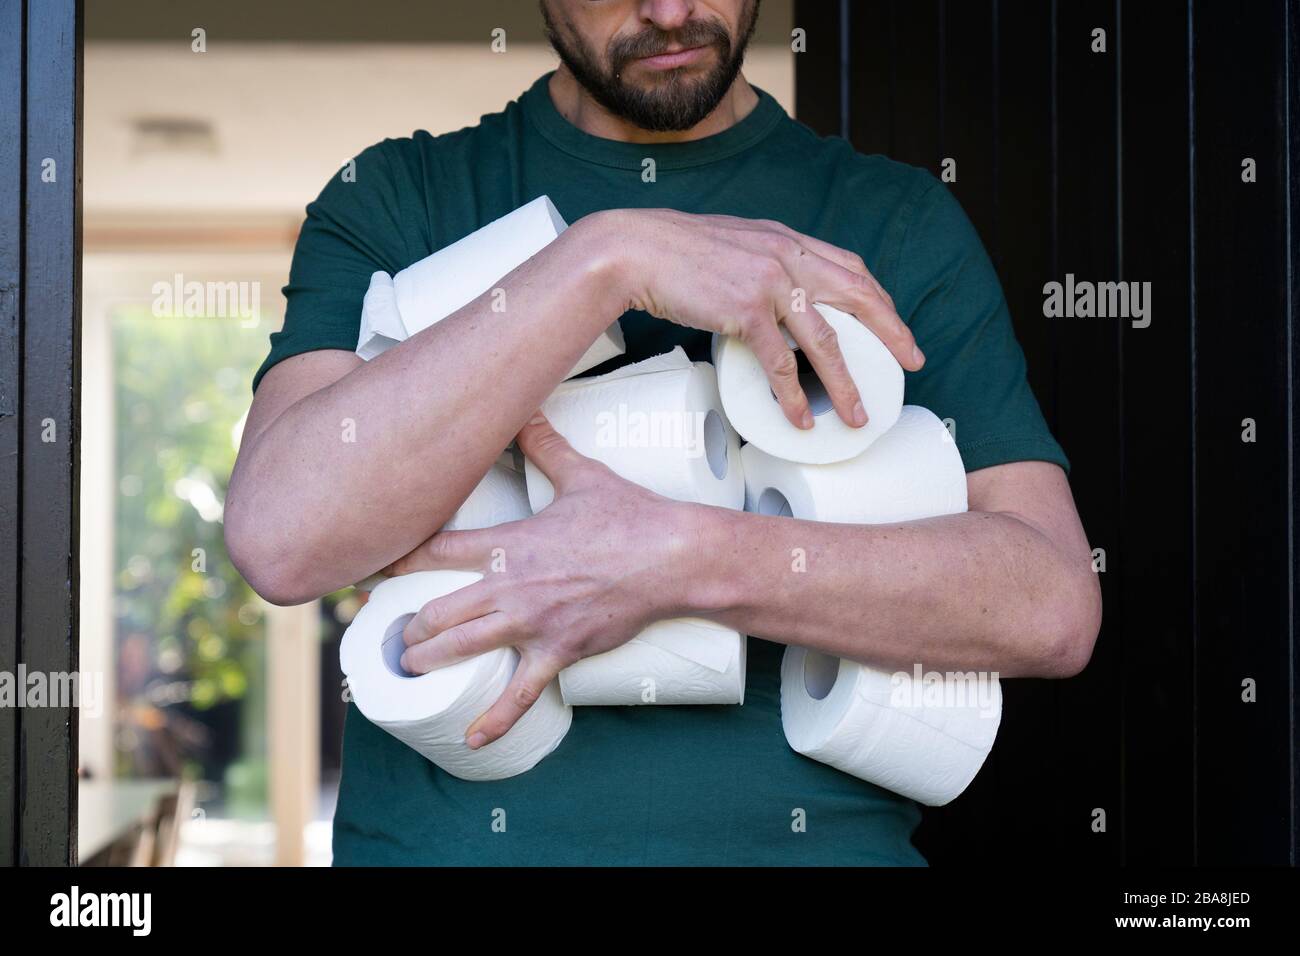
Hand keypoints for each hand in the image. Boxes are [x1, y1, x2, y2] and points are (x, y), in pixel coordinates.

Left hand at [383, 414, 703, 747]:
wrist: (670, 558)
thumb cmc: (627, 516)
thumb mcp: (581, 474)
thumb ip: (544, 445)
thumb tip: (526, 409)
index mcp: (508, 545)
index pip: (433, 554)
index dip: (394, 563)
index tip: (369, 573)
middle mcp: (509, 587)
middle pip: (435, 611)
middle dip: (406, 624)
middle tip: (389, 630)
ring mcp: (531, 625)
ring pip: (460, 650)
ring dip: (427, 661)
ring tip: (410, 666)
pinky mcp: (558, 652)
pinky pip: (519, 694)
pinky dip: (493, 719)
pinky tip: (470, 737)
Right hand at [593, 208, 923, 428]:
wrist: (634, 250)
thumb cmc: (674, 252)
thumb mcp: (733, 244)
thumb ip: (763, 262)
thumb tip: (778, 297)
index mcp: (787, 240)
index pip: (851, 268)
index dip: (879, 301)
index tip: (894, 328)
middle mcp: (787, 256)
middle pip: (858, 298)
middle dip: (891, 335)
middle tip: (912, 365)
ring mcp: (768, 283)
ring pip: (825, 342)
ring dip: (846, 384)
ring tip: (857, 415)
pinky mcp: (744, 311)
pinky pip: (779, 364)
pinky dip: (792, 397)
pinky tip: (800, 419)